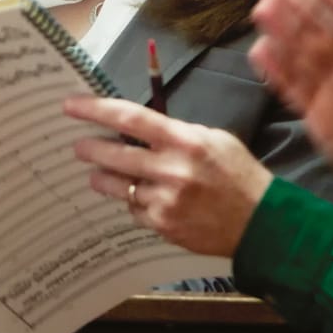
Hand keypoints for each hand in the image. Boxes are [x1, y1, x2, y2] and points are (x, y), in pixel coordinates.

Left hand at [68, 97, 273, 257]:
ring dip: (104, 178)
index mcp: (184, 141)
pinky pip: (133, 210)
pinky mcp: (163, 226)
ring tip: (99, 174)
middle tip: (79, 146)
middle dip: (90, 148)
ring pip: (117, 186)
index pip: (131, 118)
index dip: (96, 110)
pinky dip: (133, 202)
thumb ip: (177, 132)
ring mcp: (165, 201)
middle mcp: (172, 170)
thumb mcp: (214, 139)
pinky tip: (140, 197)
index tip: (72, 106)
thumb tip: (140, 127)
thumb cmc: (238, 174)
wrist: (260, 222)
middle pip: (115, 155)